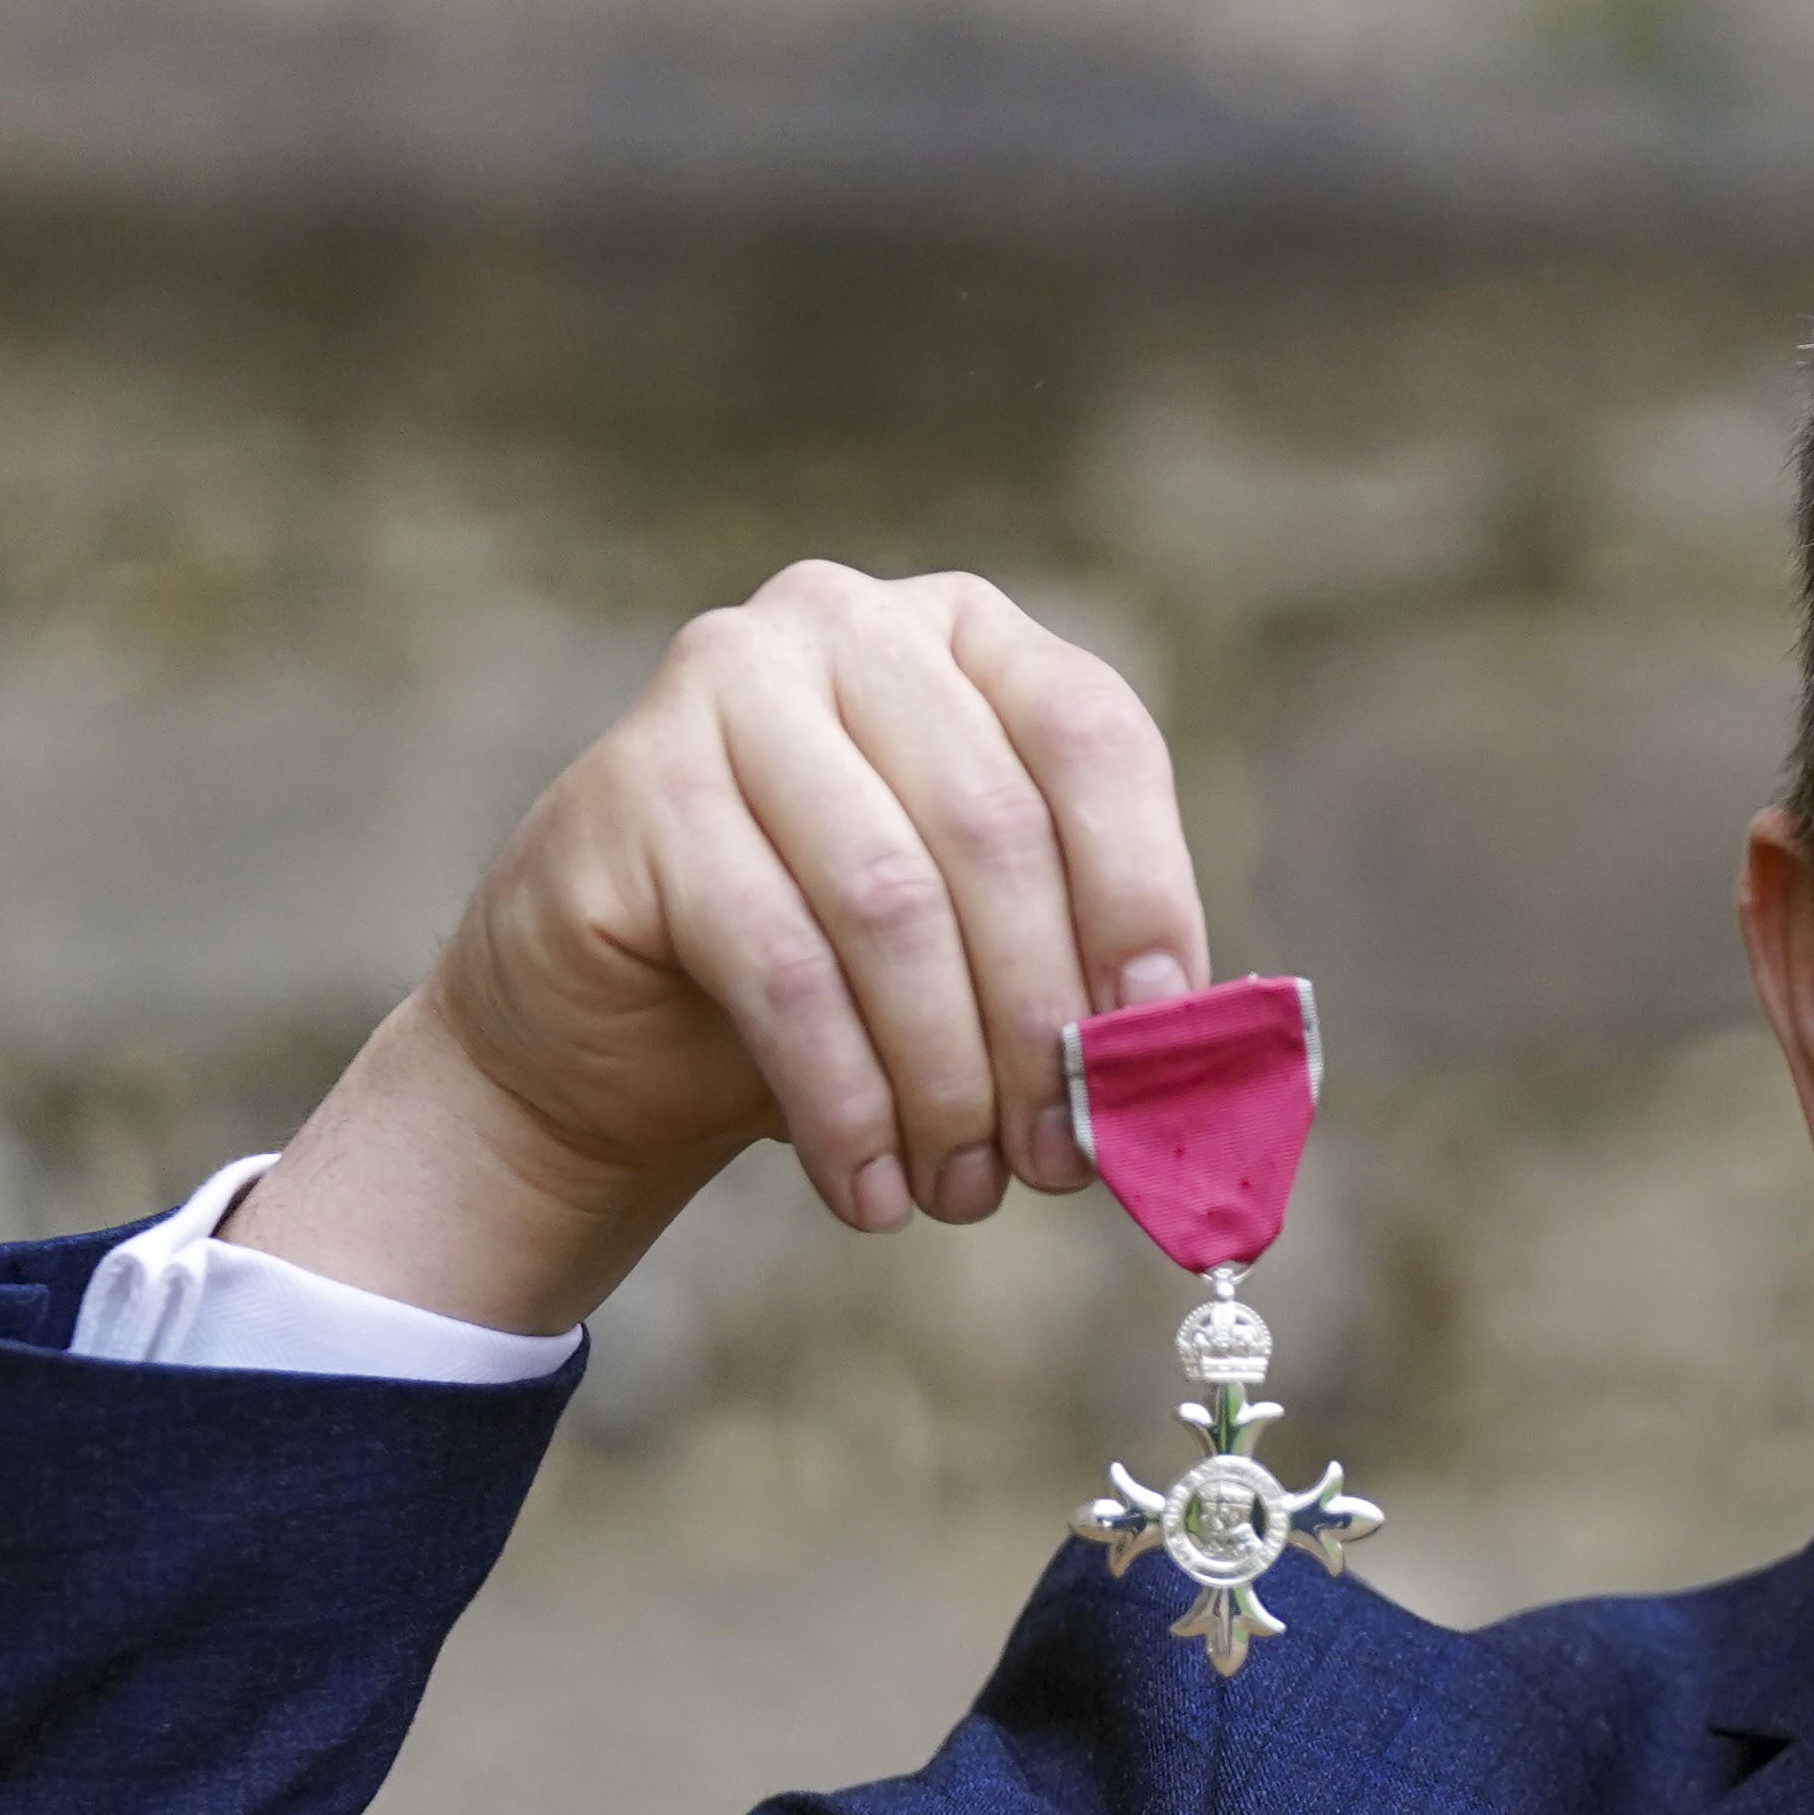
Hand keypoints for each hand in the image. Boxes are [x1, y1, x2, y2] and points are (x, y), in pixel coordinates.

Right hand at [230, 565, 1206, 1333]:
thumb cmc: (836, 987)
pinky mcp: (633, 792)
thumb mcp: (984, 964)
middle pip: (994, 829)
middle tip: (1057, 1163)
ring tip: (961, 1190)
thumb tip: (1199, 1075)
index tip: (1160, 1043)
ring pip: (890, 902)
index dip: (1144, 894)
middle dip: (1040, 1022)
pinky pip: (779, 964)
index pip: (1092, 735)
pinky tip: (869, 1190)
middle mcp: (843, 623)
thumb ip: (1089, 987)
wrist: (614, 1031)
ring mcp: (723, 688)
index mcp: (965, 636)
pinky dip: (845, 1098)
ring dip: (946, 1076)